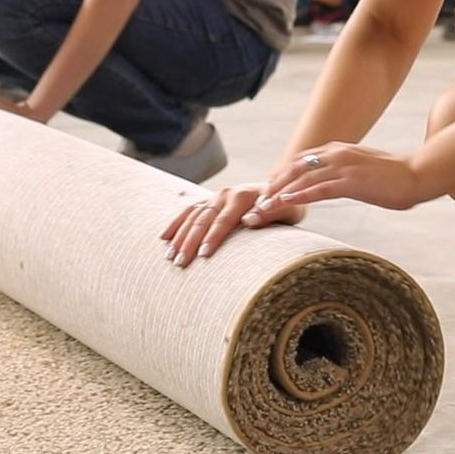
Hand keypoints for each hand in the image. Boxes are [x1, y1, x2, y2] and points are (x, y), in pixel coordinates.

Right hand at [161, 182, 304, 268]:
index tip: (204, 254)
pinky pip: (188, 211)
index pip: (225, 219)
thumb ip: (272, 213)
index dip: (214, 236)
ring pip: (192, 216)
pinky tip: (164, 238)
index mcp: (244, 196)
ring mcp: (215, 197)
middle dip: (190, 241)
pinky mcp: (209, 201)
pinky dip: (176, 223)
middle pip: (203, 219)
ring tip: (169, 256)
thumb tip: (249, 220)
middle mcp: (226, 194)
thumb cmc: (287, 207)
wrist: (279, 191)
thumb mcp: (290, 210)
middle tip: (180, 262)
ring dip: (180, 236)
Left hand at [256, 142, 426, 212]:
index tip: (265, 194)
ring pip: (300, 179)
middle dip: (271, 187)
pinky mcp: (352, 181)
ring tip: (261, 210)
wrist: (419, 174)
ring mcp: (343, 166)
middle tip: (255, 205)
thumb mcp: (362, 169)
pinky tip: (285, 204)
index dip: (279, 178)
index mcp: (336, 150)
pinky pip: (319, 189)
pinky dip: (299, 196)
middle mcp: (335, 153)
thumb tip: (330, 184)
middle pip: (292, 169)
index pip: (298, 162)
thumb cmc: (394, 177)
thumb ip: (342, 173)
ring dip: (278, 195)